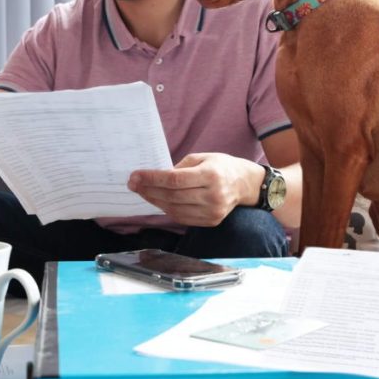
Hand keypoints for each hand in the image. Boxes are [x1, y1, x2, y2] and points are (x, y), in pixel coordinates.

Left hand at [127, 153, 259, 226]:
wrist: (246, 184)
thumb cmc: (222, 167)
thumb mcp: (203, 157)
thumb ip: (180, 167)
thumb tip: (155, 177)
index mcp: (211, 175)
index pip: (174, 180)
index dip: (152, 179)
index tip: (135, 176)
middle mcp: (213, 195)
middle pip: (172, 196)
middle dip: (148, 190)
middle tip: (133, 184)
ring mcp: (213, 212)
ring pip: (175, 209)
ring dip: (154, 201)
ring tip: (142, 192)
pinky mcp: (211, 221)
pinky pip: (182, 218)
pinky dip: (167, 210)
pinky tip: (158, 200)